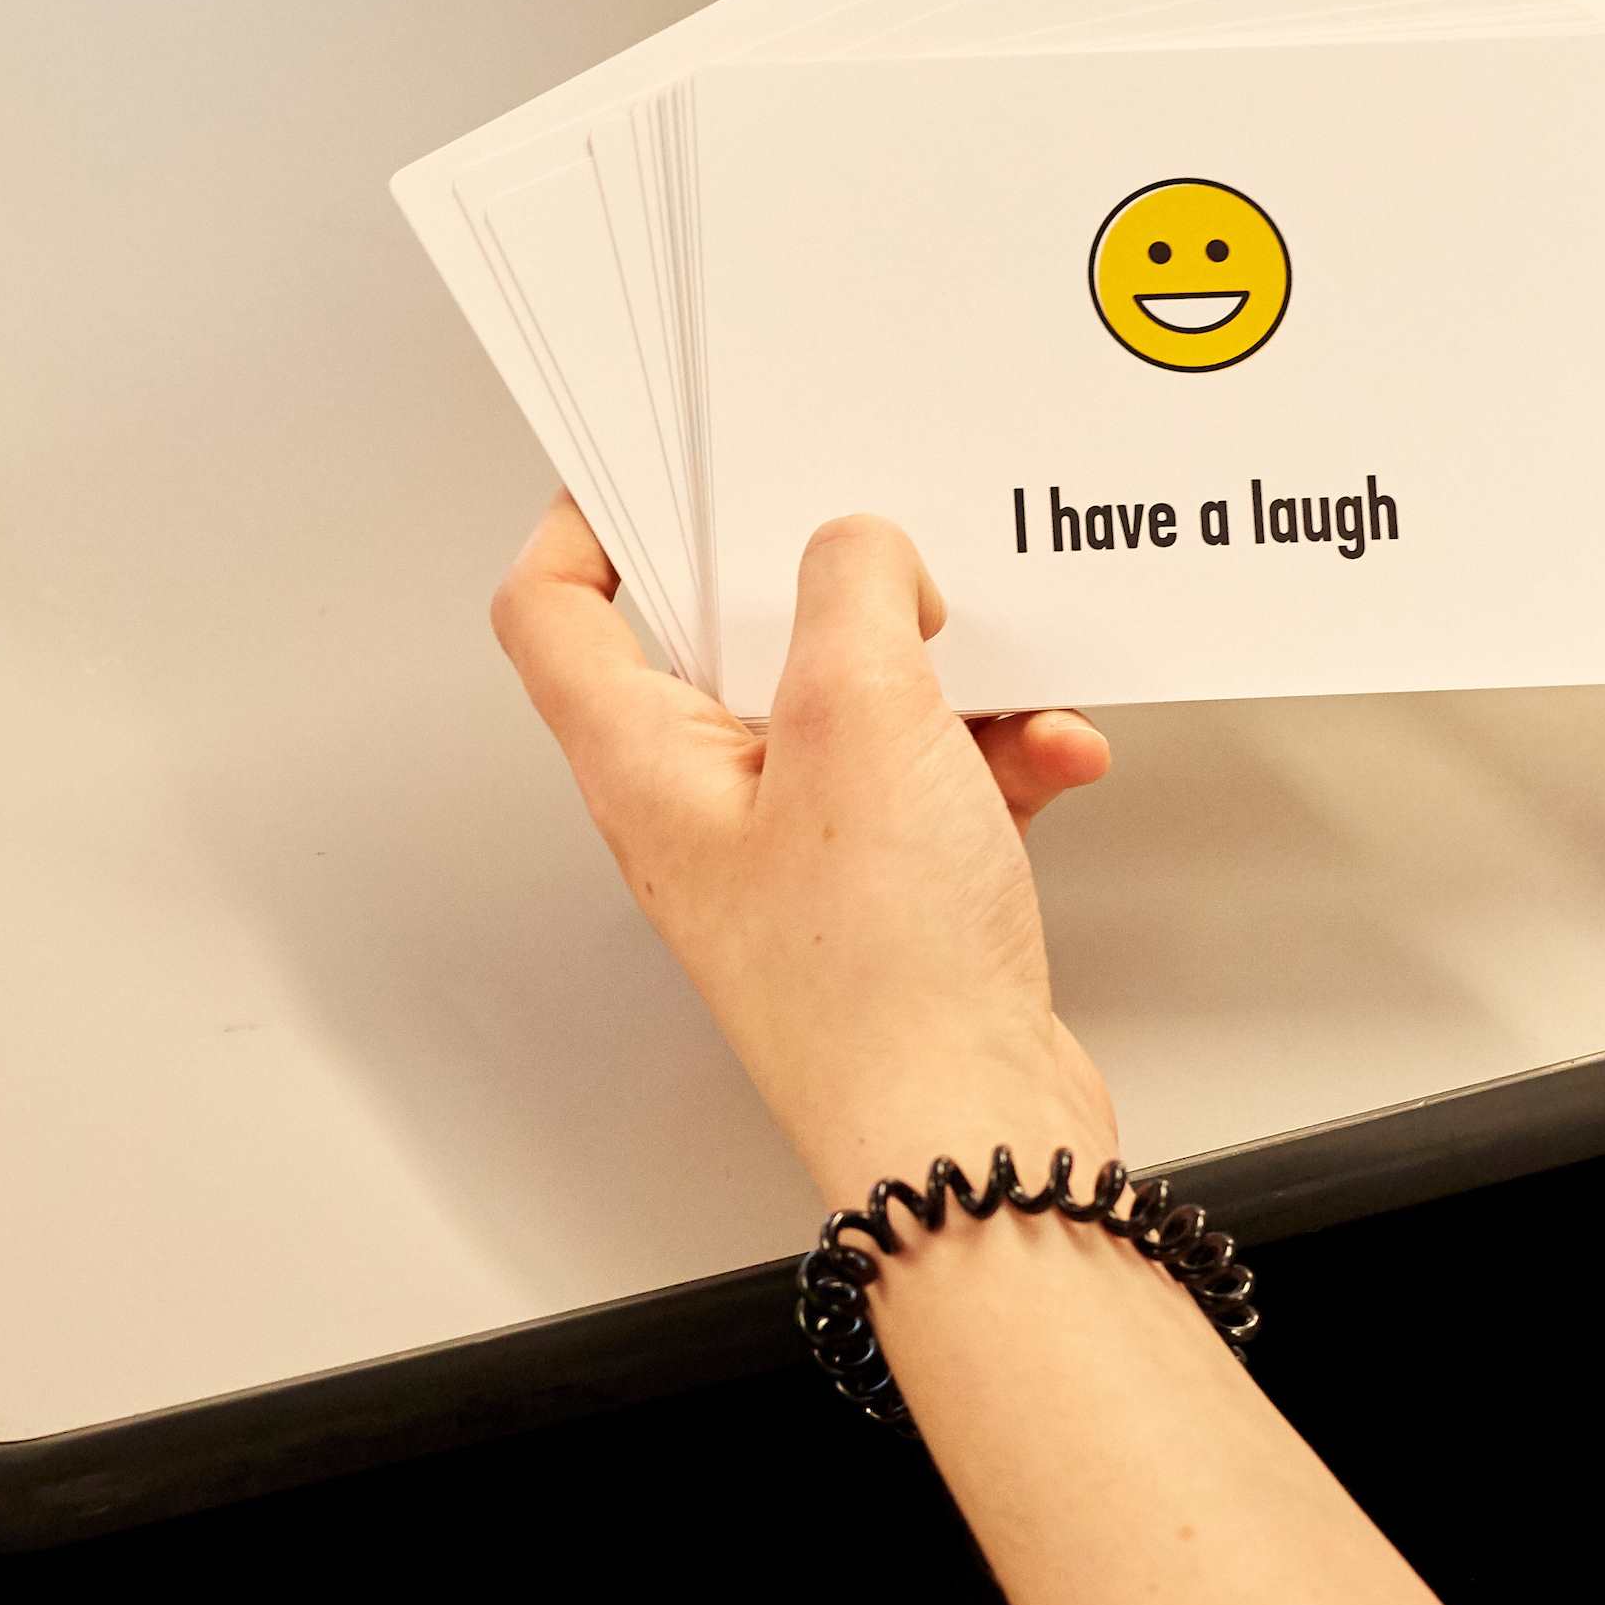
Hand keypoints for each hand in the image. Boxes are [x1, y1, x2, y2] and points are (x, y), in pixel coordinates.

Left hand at [494, 496, 1117, 1203]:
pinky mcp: (881, 894)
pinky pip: (930, 782)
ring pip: (853, 710)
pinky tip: (1051, 757)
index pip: (554, 611)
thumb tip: (860, 549)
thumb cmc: (879, 977)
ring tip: (1005, 680)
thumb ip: (853, 590)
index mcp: (644, 763)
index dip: (593, 520)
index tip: (667, 465)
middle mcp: (700, 810)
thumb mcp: (863, 715)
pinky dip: (994, 758)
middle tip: (883, 545)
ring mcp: (790, 855)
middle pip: (726, 643)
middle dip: (827, 588)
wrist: (970, 1138)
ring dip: (944, 682)